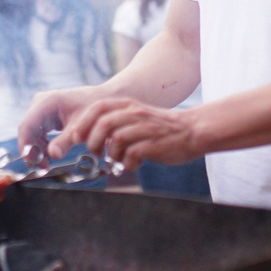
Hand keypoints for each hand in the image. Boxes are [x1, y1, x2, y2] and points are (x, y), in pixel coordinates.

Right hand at [17, 86, 103, 160]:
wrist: (105, 100)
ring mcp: (42, 108)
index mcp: (47, 102)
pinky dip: (42, 144)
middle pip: (28, 130)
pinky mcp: (46, 115)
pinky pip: (38, 132)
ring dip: (37, 149)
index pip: (26, 126)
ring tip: (47, 163)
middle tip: (43, 167)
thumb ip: (65, 141)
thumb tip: (53, 155)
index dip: (26, 146)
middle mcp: (41, 103)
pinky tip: (50, 155)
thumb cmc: (95, 112)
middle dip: (32, 150)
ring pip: (31, 132)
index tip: (34, 163)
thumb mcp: (81, 128)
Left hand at [56, 98, 203, 169]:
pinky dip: (127, 163)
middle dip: (92, 141)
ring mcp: (145, 129)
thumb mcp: (137, 118)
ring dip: (111, 154)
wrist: (194, 130)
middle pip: (103, 124)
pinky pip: (131, 155)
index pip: (98, 107)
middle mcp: (135, 114)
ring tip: (118, 160)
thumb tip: (93, 138)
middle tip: (95, 153)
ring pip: (115, 140)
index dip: (83, 122)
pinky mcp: (154, 144)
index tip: (76, 137)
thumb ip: (117, 123)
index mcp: (128, 106)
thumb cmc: (162, 129)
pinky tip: (133, 164)